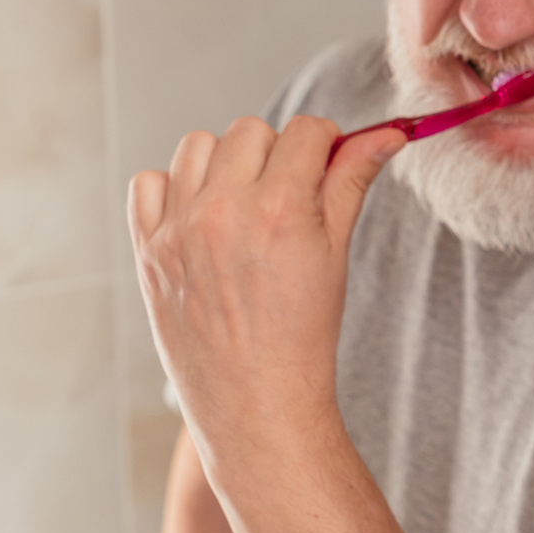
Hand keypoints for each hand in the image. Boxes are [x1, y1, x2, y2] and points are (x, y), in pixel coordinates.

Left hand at [128, 116, 406, 446]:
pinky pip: (147, 183)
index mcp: (280, 209)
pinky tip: (198, 219)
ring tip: (241, 204)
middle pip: (250, 130)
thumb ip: (352, 181)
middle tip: (285, 195)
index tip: (324, 163)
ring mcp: (179, 230)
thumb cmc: (303, 334)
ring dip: (222, 164)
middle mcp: (225, 211)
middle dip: (274, 153)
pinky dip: (171, 190)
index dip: (323, 142)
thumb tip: (386, 135)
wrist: (257, 402)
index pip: (306, 130)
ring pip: (197, 146)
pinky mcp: (148, 251)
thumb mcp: (336, 252)